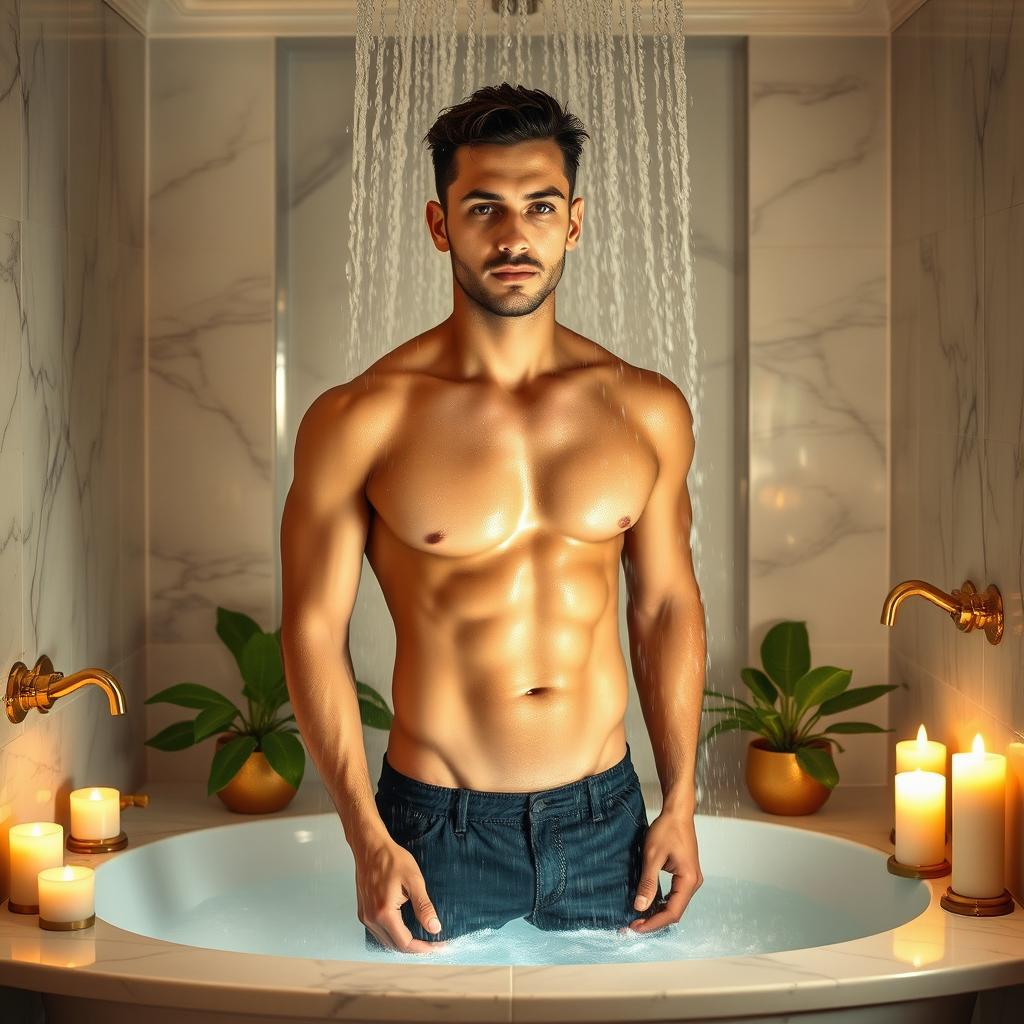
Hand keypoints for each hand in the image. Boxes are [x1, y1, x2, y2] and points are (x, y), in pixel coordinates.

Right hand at [354, 836, 448, 953]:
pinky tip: (405, 930)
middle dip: (416, 948)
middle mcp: (371, 919)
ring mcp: (365, 916)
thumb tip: (434, 928)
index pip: (405, 943)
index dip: (423, 948)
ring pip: (386, 942)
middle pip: (395, 946)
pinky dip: (393, 935)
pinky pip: (379, 933)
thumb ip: (424, 906)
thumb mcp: (413, 880)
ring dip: (404, 944)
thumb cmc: (391, 859)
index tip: (438, 946)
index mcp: (384, 913)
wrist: (370, 846)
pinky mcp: (363, 912)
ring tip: (423, 939)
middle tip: (434, 944)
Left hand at [627, 812, 701, 933]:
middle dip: (654, 920)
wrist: (677, 812)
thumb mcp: (652, 856)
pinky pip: (674, 895)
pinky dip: (661, 902)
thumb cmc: (667, 829)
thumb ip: (648, 883)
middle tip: (633, 925)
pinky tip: (648, 904)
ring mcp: (690, 879)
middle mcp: (693, 883)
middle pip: (674, 911)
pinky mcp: (685, 875)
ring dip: (657, 913)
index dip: (653, 922)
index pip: (672, 912)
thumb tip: (640, 907)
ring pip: (674, 904)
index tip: (635, 927)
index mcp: (688, 880)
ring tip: (638, 917)